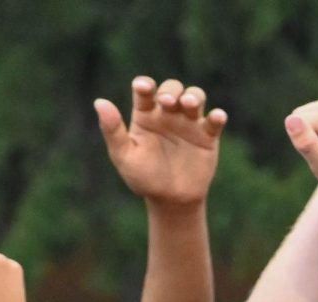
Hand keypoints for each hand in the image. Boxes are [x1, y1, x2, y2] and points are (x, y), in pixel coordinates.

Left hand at [96, 76, 227, 206]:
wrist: (170, 200)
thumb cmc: (144, 177)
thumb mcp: (124, 156)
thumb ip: (113, 130)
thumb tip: (99, 102)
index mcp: (145, 115)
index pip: (145, 91)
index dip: (145, 85)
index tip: (143, 88)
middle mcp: (168, 114)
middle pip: (172, 88)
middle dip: (171, 90)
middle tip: (168, 103)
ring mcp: (189, 124)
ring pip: (195, 97)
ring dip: (194, 96)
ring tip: (190, 104)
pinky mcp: (207, 137)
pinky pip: (214, 121)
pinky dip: (218, 116)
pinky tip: (217, 117)